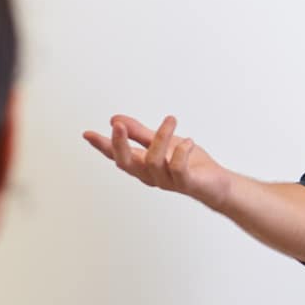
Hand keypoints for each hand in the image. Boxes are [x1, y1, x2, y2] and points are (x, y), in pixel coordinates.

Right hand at [83, 115, 232, 209]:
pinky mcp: (186, 182)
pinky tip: (187, 142)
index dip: (102, 145)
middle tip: (118, 125)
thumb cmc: (190, 164)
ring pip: (154, 160)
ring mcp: (167, 180)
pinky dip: (181, 152)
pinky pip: (178, 168)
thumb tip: (115, 119)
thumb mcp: (162, 142)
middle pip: (126, 163)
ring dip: (161, 137)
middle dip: (120, 144)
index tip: (88, 133)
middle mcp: (150, 174)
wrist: (216, 184)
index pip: (117, 155)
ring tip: (171, 121)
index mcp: (142, 164)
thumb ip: (139, 133)